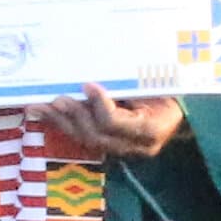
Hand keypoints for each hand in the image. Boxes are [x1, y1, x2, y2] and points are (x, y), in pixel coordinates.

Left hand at [36, 84, 180, 161]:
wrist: (182, 112)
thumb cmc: (173, 91)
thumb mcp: (160, 84)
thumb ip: (135, 81)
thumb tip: (100, 71)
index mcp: (152, 128)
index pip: (117, 124)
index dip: (100, 105)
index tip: (88, 85)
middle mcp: (136, 145)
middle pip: (97, 136)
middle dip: (74, 116)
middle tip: (56, 98)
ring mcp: (123, 149)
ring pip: (86, 139)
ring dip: (60, 121)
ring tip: (39, 106)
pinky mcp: (111, 145)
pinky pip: (84, 136)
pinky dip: (63, 123)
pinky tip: (45, 113)